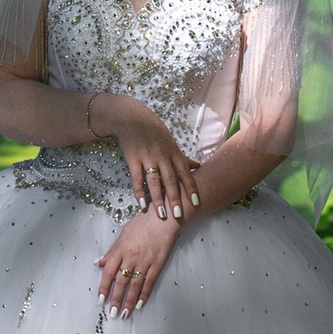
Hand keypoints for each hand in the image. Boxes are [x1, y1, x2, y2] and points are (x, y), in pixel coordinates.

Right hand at [91, 95, 198, 220]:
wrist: (133, 118)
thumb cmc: (155, 131)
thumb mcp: (171, 143)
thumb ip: (184, 157)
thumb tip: (199, 167)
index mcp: (174, 152)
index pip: (185, 172)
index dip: (191, 188)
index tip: (197, 202)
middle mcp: (162, 156)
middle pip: (170, 180)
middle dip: (175, 198)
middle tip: (179, 215)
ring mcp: (147, 157)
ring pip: (154, 181)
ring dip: (157, 198)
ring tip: (161, 214)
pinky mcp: (133, 159)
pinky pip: (136, 178)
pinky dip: (139, 192)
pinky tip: (142, 204)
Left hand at [97, 208, 180, 319]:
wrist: (163, 217)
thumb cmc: (142, 223)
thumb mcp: (123, 234)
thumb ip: (111, 251)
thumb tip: (98, 263)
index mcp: (120, 249)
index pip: (109, 272)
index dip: (104, 287)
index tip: (101, 299)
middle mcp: (131, 257)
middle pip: (121, 282)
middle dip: (115, 299)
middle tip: (112, 313)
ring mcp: (145, 262)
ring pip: (134, 285)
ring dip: (128, 301)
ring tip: (124, 314)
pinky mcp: (157, 264)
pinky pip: (149, 282)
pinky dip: (144, 295)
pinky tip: (140, 305)